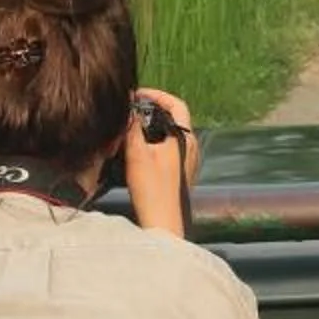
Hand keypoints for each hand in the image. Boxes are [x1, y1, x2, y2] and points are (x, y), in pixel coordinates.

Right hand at [123, 86, 198, 237]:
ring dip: (151, 129)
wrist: (163, 223)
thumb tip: (128, 105)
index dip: (157, 95)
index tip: (138, 95)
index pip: (176, 104)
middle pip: (173, 119)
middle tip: (131, 111)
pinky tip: (137, 153)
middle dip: (151, 112)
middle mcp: (191, 147)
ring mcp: (188, 162)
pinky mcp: (182, 174)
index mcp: (185, 138)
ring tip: (131, 131)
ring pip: (169, 135)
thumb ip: (132, 125)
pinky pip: (168, 151)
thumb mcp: (136, 153)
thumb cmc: (153, 190)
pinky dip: (153, 145)